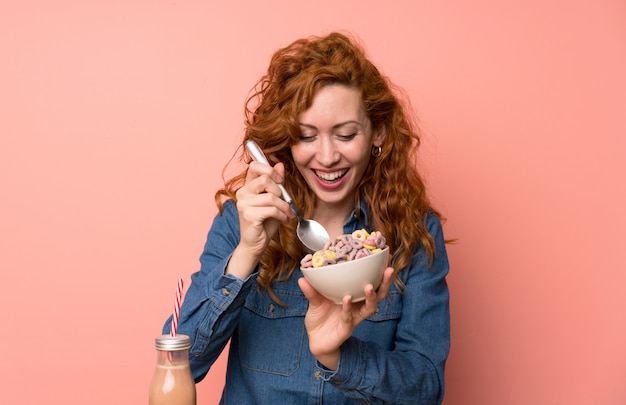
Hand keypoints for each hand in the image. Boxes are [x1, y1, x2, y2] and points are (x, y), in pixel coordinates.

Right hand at [226, 161, 293, 278]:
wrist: (255, 244)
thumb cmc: (265, 222)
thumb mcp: (274, 200)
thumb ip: (276, 183)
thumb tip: (280, 165)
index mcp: (247, 186)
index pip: (254, 166)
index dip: (270, 169)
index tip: (279, 180)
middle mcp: (242, 193)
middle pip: (265, 179)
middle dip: (280, 191)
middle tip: (285, 202)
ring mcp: (243, 204)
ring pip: (271, 196)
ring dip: (284, 206)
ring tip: (287, 214)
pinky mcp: (248, 215)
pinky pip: (271, 209)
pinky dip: (282, 214)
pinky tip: (284, 219)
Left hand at [298, 267, 393, 369]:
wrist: (315, 339)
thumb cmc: (321, 317)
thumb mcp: (315, 300)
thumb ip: (311, 290)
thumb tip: (302, 277)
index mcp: (354, 295)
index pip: (371, 281)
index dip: (380, 271)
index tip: (385, 257)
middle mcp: (358, 306)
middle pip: (379, 294)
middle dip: (385, 282)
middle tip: (388, 270)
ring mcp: (354, 317)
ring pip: (369, 307)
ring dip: (371, 297)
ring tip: (369, 286)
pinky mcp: (347, 328)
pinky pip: (349, 317)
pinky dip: (347, 308)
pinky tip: (347, 299)